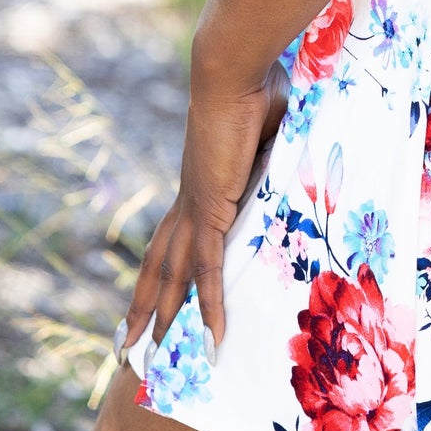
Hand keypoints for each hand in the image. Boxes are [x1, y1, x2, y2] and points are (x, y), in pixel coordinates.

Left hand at [119, 55, 291, 367]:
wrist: (234, 71)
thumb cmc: (256, 86)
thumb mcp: (272, 129)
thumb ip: (279, 150)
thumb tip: (304, 144)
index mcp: (200, 183)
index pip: (172, 236)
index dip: (159, 268)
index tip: (150, 294)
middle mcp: (190, 200)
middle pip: (157, 264)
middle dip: (141, 306)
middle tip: (126, 346)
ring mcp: (197, 206)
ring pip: (172, 277)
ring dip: (161, 318)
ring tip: (147, 358)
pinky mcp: (212, 210)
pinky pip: (208, 270)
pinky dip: (209, 307)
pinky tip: (210, 339)